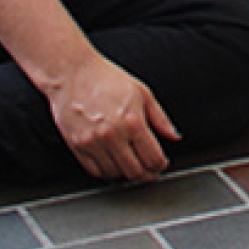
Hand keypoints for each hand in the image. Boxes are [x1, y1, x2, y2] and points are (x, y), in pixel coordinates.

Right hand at [49, 54, 178, 181]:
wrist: (74, 74)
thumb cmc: (107, 79)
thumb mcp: (142, 93)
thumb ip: (161, 119)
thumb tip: (174, 136)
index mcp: (132, 122)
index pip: (152, 158)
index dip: (160, 165)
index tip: (161, 163)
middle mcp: (112, 135)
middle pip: (135, 171)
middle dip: (146, 174)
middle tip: (150, 170)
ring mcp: (93, 143)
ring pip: (115, 174)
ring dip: (127, 174)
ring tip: (132, 165)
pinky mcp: (77, 146)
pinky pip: (95, 171)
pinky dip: (107, 173)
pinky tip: (113, 164)